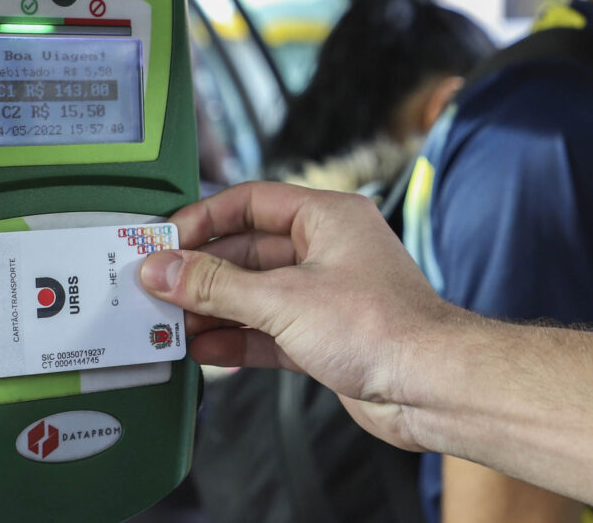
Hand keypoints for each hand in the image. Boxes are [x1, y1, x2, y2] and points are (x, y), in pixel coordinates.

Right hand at [141, 181, 454, 449]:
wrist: (433, 389)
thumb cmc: (384, 328)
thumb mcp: (283, 300)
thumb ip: (215, 286)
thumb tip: (163, 269)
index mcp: (326, 218)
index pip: (250, 203)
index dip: (204, 218)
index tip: (167, 238)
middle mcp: (326, 251)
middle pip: (246, 252)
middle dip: (202, 273)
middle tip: (159, 287)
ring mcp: (323, 295)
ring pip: (253, 294)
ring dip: (213, 310)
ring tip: (172, 323)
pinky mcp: (322, 336)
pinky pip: (266, 330)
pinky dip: (235, 339)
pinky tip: (205, 350)